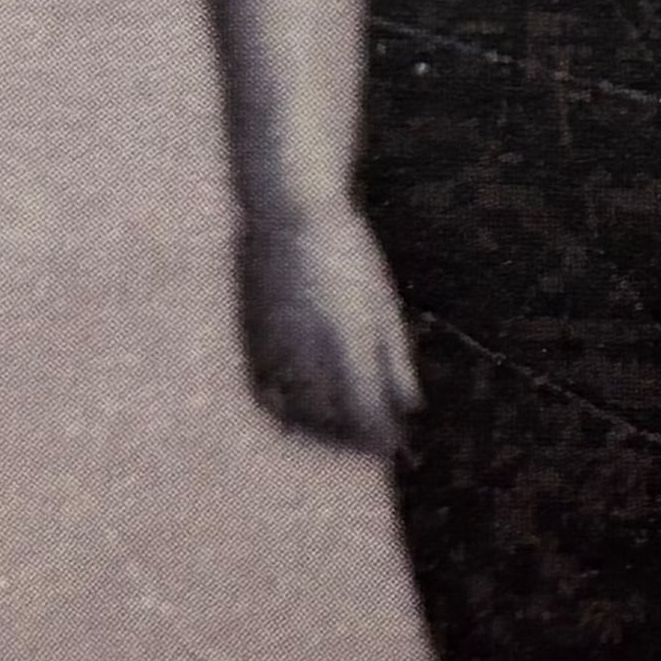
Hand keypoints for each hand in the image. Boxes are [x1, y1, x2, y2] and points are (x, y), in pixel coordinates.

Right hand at [235, 197, 417, 459]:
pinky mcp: (249, 343)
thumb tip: (411, 406)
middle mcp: (305, 347)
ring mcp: (272, 347)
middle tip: (377, 448)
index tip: (395, 449)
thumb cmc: (346, 252)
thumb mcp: (380, 301)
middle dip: (354, 441)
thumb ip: (393, 357)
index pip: (364, 406)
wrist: (286, 210)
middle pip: (330, 419)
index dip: (379, 435)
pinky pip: (266, 397)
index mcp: (344, 334)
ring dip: (322, 436)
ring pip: (295, 415)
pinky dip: (286, 417)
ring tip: (346, 438)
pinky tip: (306, 420)